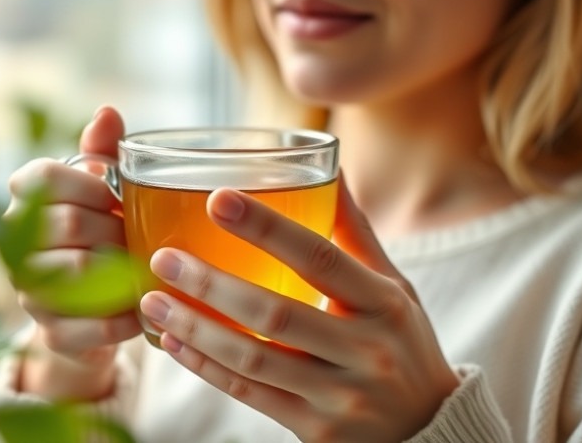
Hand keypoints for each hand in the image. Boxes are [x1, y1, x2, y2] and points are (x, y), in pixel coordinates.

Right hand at [5, 105, 141, 399]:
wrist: (92, 309)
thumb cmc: (100, 234)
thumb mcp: (102, 192)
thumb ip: (103, 153)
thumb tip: (108, 112)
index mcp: (25, 204)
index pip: (40, 177)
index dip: (87, 183)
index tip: (114, 194)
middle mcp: (17, 247)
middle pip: (66, 223)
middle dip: (114, 227)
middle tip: (139, 234)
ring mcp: (30, 292)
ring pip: (75, 271)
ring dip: (120, 267)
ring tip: (143, 266)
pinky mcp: (52, 334)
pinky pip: (91, 324)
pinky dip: (126, 316)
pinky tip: (145, 307)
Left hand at [139, 175, 458, 441]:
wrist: (429, 429)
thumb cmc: (402, 342)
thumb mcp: (393, 287)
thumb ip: (354, 231)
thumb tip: (329, 165)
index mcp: (384, 303)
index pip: (320, 258)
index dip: (268, 228)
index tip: (217, 199)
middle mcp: (365, 350)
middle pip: (275, 314)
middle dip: (212, 284)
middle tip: (163, 258)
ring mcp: (340, 396)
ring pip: (253, 359)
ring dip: (196, 328)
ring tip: (152, 299)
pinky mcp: (316, 431)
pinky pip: (249, 394)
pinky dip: (206, 366)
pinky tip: (174, 341)